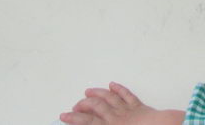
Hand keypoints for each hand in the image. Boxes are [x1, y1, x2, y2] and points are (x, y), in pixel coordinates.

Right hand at [60, 82, 184, 124]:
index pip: (88, 122)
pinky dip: (119, 89)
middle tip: (75, 105)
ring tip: (89, 91)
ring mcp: (129, 110)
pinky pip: (127, 95)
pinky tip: (113, 84)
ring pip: (109, 97)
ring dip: (97, 93)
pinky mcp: (140, 107)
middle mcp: (117, 117)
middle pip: (96, 107)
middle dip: (83, 104)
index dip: (74, 118)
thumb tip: (94, 124)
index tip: (64, 115)